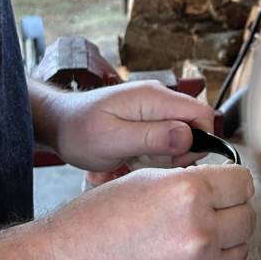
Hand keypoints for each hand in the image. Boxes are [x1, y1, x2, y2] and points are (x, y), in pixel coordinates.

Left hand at [41, 81, 214, 171]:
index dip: (199, 142)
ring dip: (163, 156)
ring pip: (181, 138)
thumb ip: (152, 138)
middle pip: (194, 128)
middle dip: (178, 152)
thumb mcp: (113, 141)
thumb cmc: (78, 132)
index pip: (202, 114)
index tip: (176, 160)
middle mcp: (159, 98)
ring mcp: (154, 108)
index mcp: (155, 98)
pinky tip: (132, 156)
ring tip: (134, 158)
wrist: (58, 125)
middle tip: (147, 161)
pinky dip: (153, 154)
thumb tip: (189, 136)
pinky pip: (166, 141)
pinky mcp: (148, 119)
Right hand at [41, 164, 255, 259]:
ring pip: (238, 252)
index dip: (232, 183)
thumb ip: (189, 183)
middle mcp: (200, 232)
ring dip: (222, 244)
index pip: (243, 183)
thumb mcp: (142, 182)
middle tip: (209, 212)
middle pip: (247, 218)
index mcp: (187, 193)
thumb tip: (223, 188)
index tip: (226, 188)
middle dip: (231, 212)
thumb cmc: (92, 224)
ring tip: (189, 240)